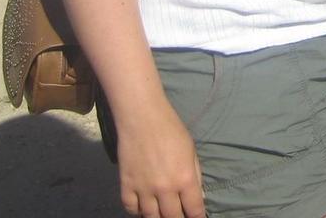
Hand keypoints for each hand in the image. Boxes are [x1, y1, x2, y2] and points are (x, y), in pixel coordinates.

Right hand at [116, 100, 205, 217]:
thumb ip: (196, 176)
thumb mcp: (191, 151)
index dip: (197, 217)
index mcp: (185, 178)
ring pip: (150, 217)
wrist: (142, 118)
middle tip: (179, 215)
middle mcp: (165, 189)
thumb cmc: (172, 130)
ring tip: (162, 213)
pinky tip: (143, 206)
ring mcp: (143, 189)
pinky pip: (130, 209)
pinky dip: (137, 211)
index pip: (194, 210)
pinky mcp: (126, 186)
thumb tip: (199, 198)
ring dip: (158, 217)